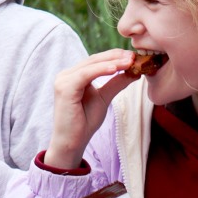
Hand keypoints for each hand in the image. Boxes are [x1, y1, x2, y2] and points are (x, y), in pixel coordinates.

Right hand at [42, 49, 137, 168]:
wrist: (72, 142)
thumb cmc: (84, 122)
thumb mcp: (104, 98)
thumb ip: (115, 84)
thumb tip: (134, 72)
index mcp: (74, 76)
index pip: (96, 61)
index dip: (114, 56)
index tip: (133, 56)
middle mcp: (66, 75)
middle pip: (93, 60)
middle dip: (115, 56)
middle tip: (133, 56)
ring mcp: (63, 80)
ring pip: (91, 65)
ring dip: (111, 62)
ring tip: (129, 61)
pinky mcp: (65, 88)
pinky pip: (85, 75)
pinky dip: (101, 70)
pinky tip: (115, 69)